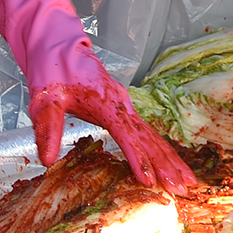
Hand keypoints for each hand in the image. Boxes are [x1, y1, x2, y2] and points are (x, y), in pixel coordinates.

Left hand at [27, 56, 194, 193]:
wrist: (57, 44)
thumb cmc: (52, 68)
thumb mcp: (44, 98)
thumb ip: (48, 128)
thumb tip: (47, 160)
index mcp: (105, 102)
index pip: (126, 135)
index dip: (138, 159)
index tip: (150, 181)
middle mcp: (121, 104)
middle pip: (148, 137)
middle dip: (166, 164)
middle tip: (181, 188)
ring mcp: (124, 105)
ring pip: (152, 135)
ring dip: (170, 158)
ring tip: (188, 181)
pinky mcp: (122, 108)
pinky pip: (145, 131)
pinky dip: (160, 149)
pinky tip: (170, 163)